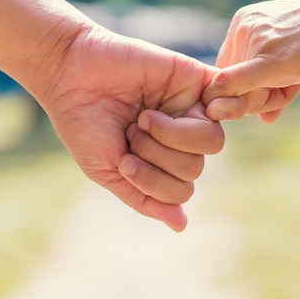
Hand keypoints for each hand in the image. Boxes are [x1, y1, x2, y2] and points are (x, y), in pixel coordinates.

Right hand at [35, 25, 223, 231]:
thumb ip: (145, 198)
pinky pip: (229, 100)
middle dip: (158, 157)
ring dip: (172, 136)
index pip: (182, 191)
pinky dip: (219, 107)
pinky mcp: (195, 78)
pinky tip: (186, 106)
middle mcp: (179, 135)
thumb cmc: (84, 123)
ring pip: (213, 142)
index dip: (153, 183)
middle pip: (197, 168)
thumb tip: (181, 226)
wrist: (71, 73)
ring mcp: (190, 106)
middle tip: (131, 132)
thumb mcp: (109, 171)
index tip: (123, 160)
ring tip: (144, 118)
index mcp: (160, 159)